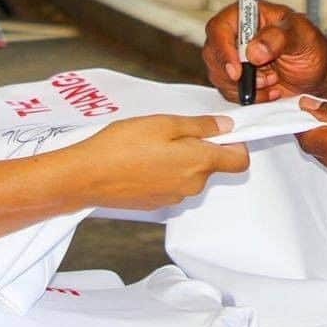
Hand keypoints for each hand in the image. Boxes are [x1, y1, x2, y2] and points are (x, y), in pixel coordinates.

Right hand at [77, 114, 249, 210]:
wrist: (87, 176)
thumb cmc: (123, 145)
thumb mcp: (163, 123)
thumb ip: (199, 126)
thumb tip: (226, 126)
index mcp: (198, 162)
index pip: (239, 160)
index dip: (237, 143)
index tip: (224, 130)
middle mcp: (192, 185)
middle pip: (211, 165)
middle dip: (200, 147)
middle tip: (172, 129)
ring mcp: (174, 197)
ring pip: (190, 174)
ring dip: (180, 159)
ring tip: (151, 143)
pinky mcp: (157, 203)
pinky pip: (171, 184)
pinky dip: (164, 171)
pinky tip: (141, 160)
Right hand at [203, 0, 326, 102]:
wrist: (317, 71)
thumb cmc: (309, 45)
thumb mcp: (300, 36)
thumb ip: (278, 39)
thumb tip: (253, 51)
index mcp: (245, 14)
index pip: (218, 28)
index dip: (223, 50)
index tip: (237, 70)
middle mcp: (233, 35)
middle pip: (212, 54)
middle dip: (236, 74)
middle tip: (263, 80)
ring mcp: (232, 57)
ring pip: (219, 76)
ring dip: (246, 86)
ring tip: (273, 79)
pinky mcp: (236, 78)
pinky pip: (229, 91)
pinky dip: (250, 96)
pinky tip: (271, 89)